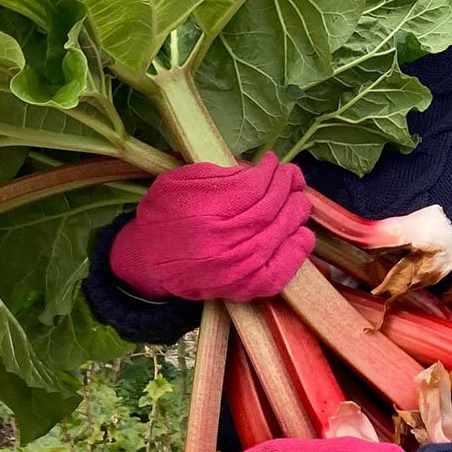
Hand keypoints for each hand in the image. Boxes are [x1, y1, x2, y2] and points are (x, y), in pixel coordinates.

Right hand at [110, 153, 312, 301]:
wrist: (149, 261)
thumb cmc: (166, 215)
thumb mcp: (181, 182)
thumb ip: (221, 174)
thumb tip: (260, 170)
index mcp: (204, 214)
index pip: (254, 187)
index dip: (269, 172)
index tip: (272, 162)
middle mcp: (222, 246)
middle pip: (271, 210)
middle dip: (287, 188)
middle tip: (292, 176)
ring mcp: (236, 272)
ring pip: (280, 236)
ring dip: (296, 213)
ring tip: (298, 198)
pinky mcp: (245, 289)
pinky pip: (281, 271)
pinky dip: (297, 251)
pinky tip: (302, 232)